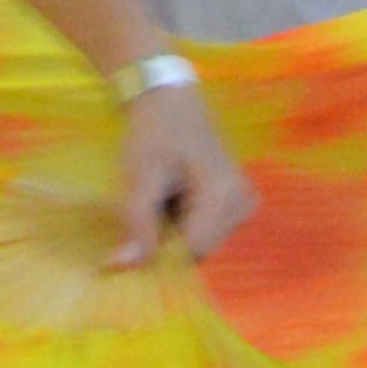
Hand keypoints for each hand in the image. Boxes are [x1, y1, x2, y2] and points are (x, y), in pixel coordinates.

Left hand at [110, 78, 255, 267]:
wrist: (170, 99)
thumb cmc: (154, 131)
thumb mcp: (140, 176)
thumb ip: (135, 224)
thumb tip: (122, 268)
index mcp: (225, 196)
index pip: (191, 253)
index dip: (158, 254)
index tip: (133, 239)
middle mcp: (244, 204)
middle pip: (197, 250)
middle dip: (166, 239)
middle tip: (147, 206)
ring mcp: (244, 205)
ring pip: (199, 243)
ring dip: (172, 230)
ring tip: (160, 197)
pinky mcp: (238, 204)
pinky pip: (205, 230)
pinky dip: (182, 222)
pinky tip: (172, 197)